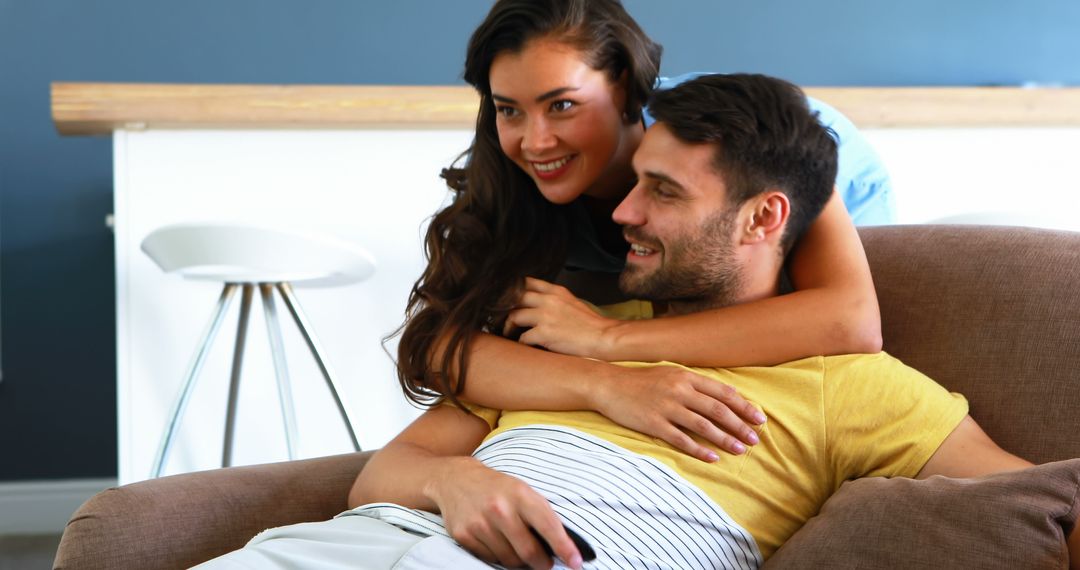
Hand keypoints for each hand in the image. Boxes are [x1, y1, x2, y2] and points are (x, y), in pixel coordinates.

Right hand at [427, 457, 583, 569]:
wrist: (456, 480)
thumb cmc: (498, 488)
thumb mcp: (522, 490)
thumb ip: (540, 515)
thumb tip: (561, 546)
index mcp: (520, 494)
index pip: (548, 527)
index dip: (564, 548)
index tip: (575, 563)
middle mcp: (500, 509)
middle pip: (529, 552)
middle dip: (542, 563)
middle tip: (546, 564)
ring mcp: (480, 523)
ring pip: (509, 560)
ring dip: (520, 562)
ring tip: (519, 549)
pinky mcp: (464, 535)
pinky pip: (490, 560)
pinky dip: (499, 558)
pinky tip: (498, 543)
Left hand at [504, 277, 617, 358]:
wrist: (603, 337)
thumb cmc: (589, 324)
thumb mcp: (571, 302)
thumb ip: (553, 299)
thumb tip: (535, 302)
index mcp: (555, 291)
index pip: (525, 282)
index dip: (512, 290)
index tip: (506, 299)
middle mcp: (548, 300)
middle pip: (515, 297)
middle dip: (504, 307)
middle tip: (500, 317)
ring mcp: (545, 316)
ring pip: (514, 316)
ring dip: (508, 327)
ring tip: (509, 333)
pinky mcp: (545, 334)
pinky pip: (523, 338)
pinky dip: (521, 343)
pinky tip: (524, 346)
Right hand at [593, 364, 765, 460]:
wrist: (608, 385)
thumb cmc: (642, 381)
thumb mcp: (671, 374)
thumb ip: (697, 384)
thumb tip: (727, 393)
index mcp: (686, 377)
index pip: (723, 393)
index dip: (744, 406)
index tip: (759, 418)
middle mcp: (679, 390)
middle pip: (718, 410)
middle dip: (740, 425)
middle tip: (755, 439)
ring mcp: (666, 407)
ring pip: (703, 425)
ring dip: (725, 439)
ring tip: (740, 450)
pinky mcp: (654, 423)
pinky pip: (681, 439)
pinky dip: (699, 449)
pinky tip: (713, 457)